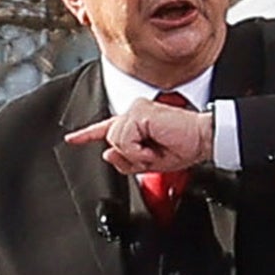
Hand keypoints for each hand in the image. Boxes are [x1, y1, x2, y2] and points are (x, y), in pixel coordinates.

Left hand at [62, 96, 214, 178]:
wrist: (203, 139)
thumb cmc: (186, 147)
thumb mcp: (152, 164)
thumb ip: (127, 161)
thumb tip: (108, 154)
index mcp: (137, 124)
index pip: (107, 129)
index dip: (87, 134)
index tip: (72, 139)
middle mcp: (134, 113)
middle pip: (111, 140)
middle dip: (129, 155)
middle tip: (153, 155)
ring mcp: (136, 110)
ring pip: (115, 140)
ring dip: (135, 153)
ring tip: (155, 150)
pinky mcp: (138, 112)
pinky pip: (124, 139)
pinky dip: (137, 149)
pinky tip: (152, 145)